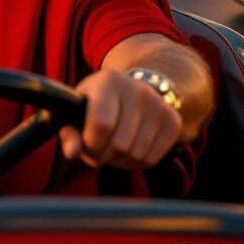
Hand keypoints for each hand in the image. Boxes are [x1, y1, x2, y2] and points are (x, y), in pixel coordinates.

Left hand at [59, 68, 181, 170]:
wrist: (134, 89)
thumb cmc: (98, 102)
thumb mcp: (79, 109)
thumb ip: (70, 131)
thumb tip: (71, 152)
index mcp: (110, 81)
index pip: (101, 125)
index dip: (90, 143)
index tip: (86, 142)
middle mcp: (139, 90)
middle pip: (119, 145)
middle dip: (103, 155)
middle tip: (99, 148)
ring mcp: (159, 106)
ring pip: (136, 155)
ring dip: (119, 162)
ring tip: (112, 149)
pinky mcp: (173, 122)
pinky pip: (151, 159)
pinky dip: (136, 163)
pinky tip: (128, 150)